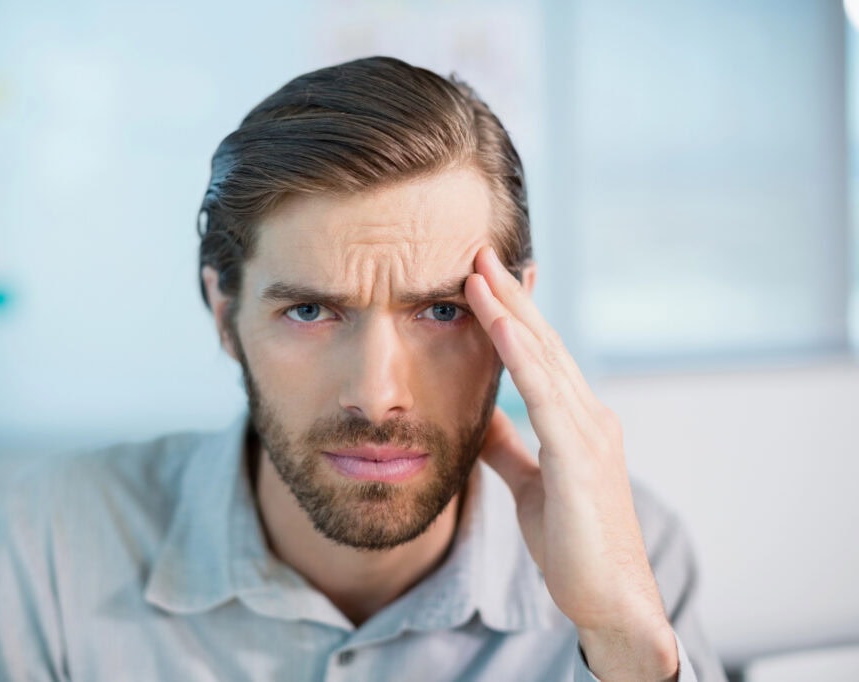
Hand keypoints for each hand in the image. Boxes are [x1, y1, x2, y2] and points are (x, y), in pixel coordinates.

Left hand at [464, 246, 678, 680]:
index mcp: (576, 422)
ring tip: (476, 270)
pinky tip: (495, 323)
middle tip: (478, 250)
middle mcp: (588, 416)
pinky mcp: (579, 457)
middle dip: (509, 294)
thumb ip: (510, 448)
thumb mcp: (531, 485)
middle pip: (542, 342)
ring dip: (508, 309)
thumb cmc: (574, 546)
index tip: (486, 276)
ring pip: (542, 356)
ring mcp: (588, 433)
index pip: (540, 355)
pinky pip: (543, 394)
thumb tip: (482, 418)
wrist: (611, 601)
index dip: (514, 313)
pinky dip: (518, 354)